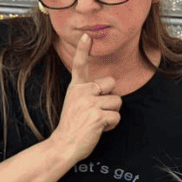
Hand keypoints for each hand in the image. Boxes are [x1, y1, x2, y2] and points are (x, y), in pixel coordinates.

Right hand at [50, 33, 121, 162]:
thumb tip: (108, 85)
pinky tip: (98, 128)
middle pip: (111, 84)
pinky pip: (116, 117)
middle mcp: (82, 91)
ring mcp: (89, 103)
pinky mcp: (97, 116)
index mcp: (76, 87)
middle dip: (110, 98)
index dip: (83, 50)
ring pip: (117, 102)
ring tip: (96, 121)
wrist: (63, 144)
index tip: (86, 36)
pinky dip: (111, 125)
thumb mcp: (75, 103)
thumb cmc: (72, 125)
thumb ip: (88, 92)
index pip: (79, 65)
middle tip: (96, 110)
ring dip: (111, 114)